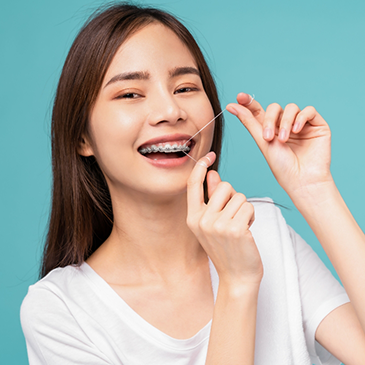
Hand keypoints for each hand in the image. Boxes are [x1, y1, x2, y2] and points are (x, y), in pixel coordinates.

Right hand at [186, 151, 262, 286]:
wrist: (237, 276)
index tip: (208, 155)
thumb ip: (212, 198)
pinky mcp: (234, 228)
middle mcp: (201, 220)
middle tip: (233, 217)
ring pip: (238, 196)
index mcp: (192, 218)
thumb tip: (213, 174)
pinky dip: (251, 216)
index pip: (193, 185)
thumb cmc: (227, 248)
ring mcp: (217, 225)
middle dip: (234, 197)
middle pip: (224, 186)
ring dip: (244, 209)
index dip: (200, 167)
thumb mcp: (213, 223)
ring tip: (240, 226)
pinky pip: (248, 206)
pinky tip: (246, 231)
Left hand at [226, 93, 333, 197]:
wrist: (302, 180)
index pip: (259, 111)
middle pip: (274, 108)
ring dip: (286, 122)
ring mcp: (301, 124)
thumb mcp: (262, 141)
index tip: (240, 96)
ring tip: (284, 140)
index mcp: (270, 130)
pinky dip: (301, 118)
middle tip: (268, 137)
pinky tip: (297, 131)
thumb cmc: (282, 166)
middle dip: (270, 120)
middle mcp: (285, 125)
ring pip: (291, 108)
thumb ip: (248, 121)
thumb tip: (231, 105)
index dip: (249, 102)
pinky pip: (309, 110)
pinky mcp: (317, 125)